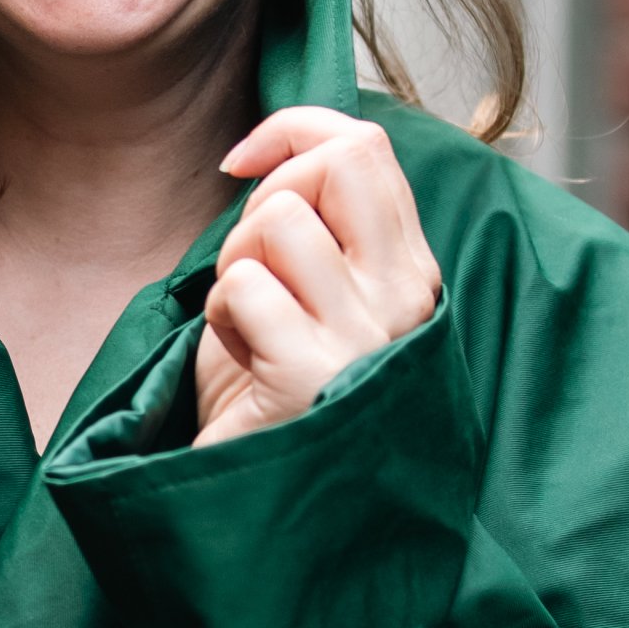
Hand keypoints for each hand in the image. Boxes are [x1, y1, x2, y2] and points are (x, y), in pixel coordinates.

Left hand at [194, 107, 440, 446]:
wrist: (263, 497)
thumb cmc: (268, 387)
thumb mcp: (307, 288)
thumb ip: (318, 223)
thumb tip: (277, 146)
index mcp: (409, 270)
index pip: (366, 145)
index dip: (292, 131)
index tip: (244, 163)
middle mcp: (404, 299)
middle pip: (336, 162)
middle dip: (266, 194)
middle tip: (249, 262)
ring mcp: (365, 338)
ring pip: (279, 220)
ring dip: (233, 261)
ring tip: (244, 320)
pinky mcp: (310, 373)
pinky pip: (244, 284)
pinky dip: (219, 314)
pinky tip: (238, 357)